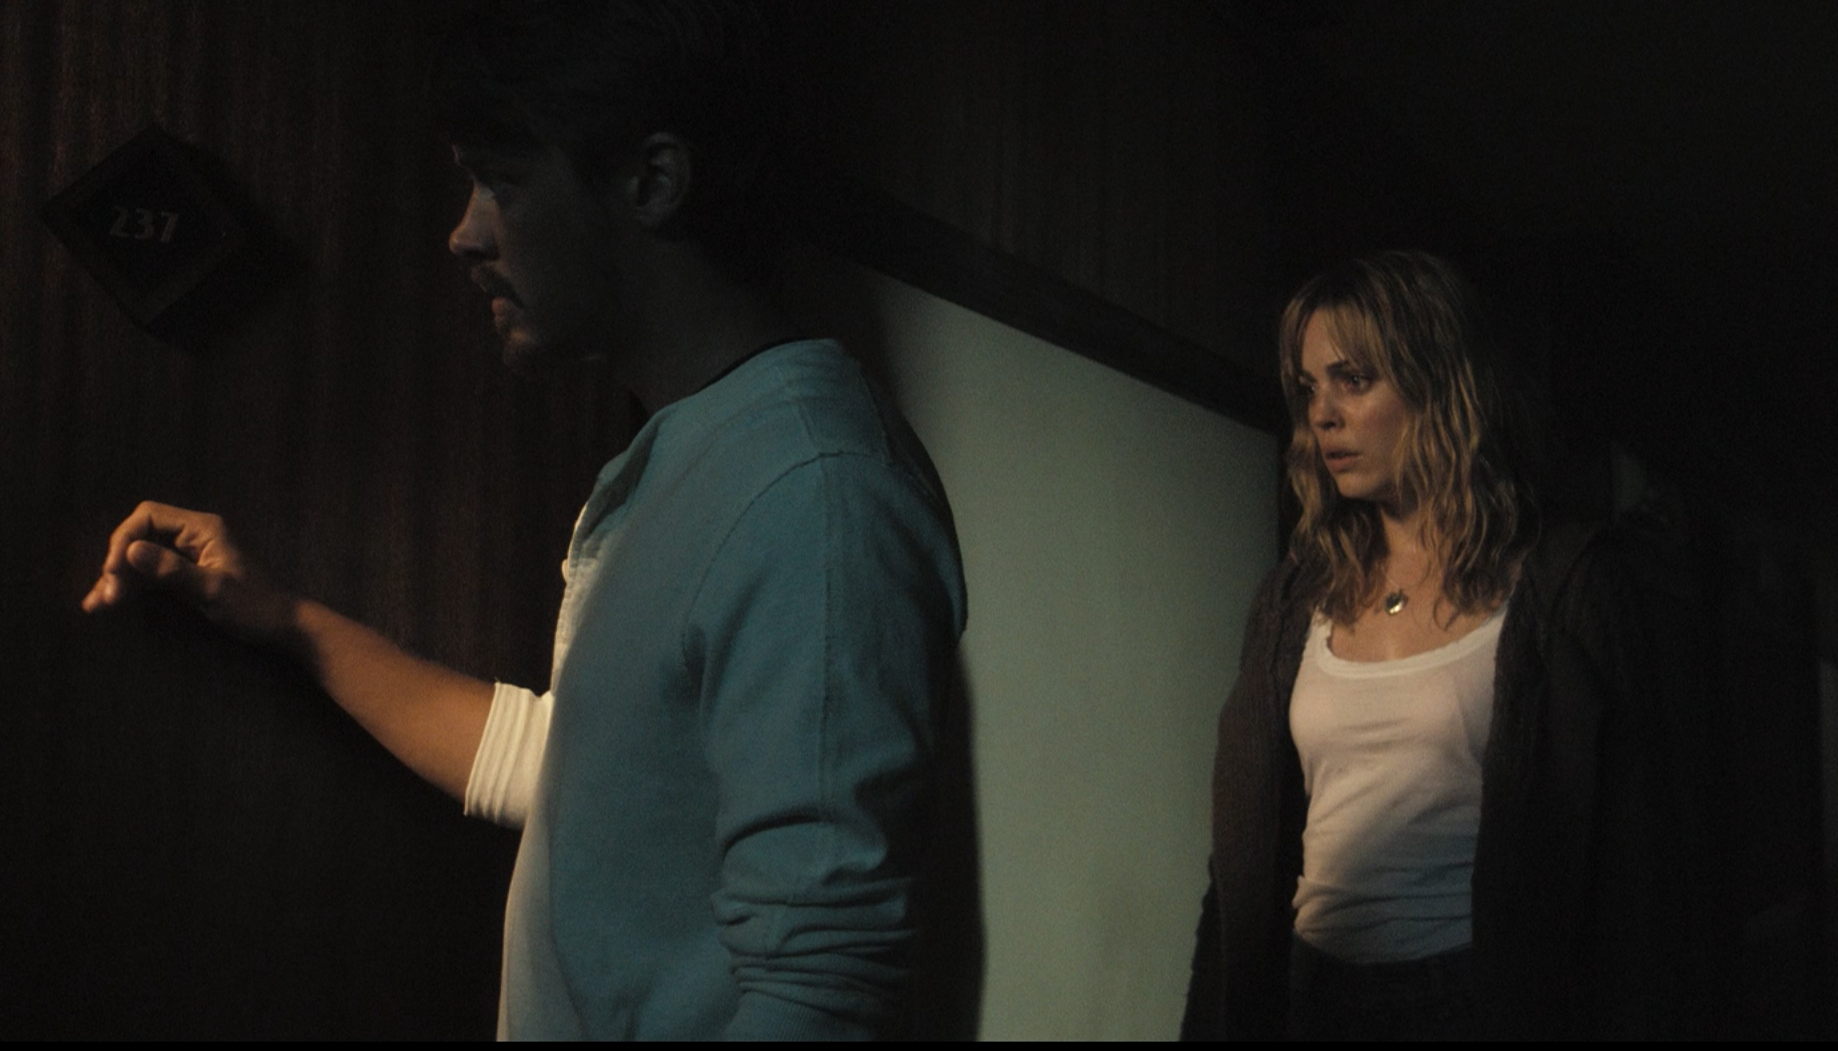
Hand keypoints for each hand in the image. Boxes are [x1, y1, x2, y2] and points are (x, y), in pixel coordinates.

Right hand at [81, 501, 297, 644]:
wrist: (281, 625)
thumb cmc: (254, 606)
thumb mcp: (212, 589)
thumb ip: (172, 570)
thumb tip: (131, 551)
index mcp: (202, 528)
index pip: (148, 516)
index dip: (125, 539)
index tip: (114, 571)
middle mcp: (192, 534)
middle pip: (140, 534)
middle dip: (118, 562)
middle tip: (107, 595)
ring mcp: (188, 553)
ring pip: (141, 555)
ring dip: (118, 577)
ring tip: (96, 604)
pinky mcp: (185, 572)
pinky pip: (150, 573)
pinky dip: (131, 585)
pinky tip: (109, 602)